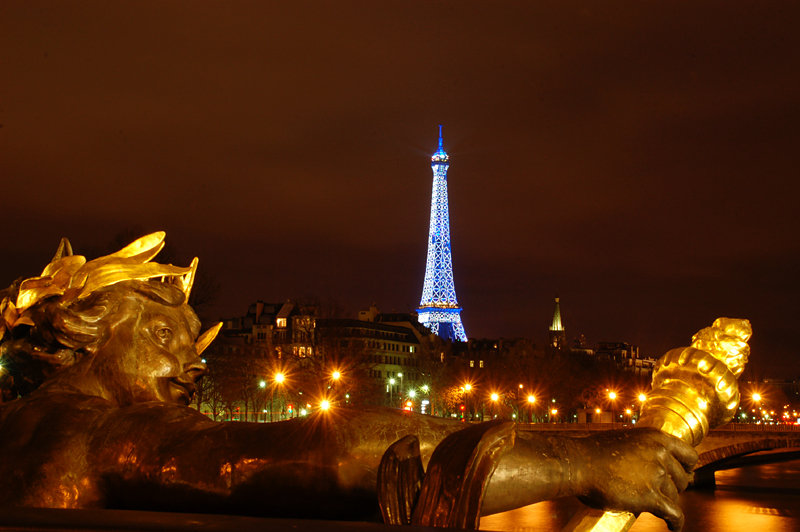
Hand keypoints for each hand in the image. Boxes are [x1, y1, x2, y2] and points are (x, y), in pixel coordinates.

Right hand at [570, 428, 697, 530]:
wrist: (578, 463)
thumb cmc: (592, 453)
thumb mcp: (623, 440)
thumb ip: (640, 450)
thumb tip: (645, 463)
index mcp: (655, 437)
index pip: (689, 454)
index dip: (686, 467)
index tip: (681, 474)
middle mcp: (660, 453)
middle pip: (681, 478)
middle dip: (673, 486)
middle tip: (660, 491)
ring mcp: (656, 475)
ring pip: (674, 496)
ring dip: (667, 502)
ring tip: (658, 508)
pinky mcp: (650, 496)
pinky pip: (673, 514)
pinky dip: (676, 523)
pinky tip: (673, 527)